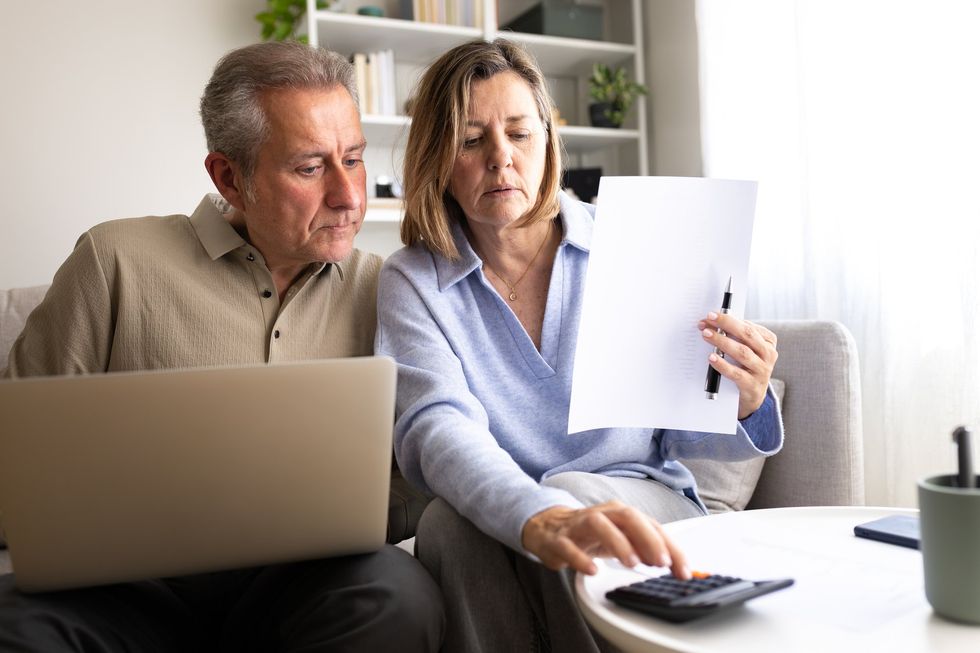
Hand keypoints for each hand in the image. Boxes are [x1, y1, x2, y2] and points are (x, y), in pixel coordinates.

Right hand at [520, 501, 689, 577]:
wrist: (548, 527)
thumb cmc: (590, 534)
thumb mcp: (620, 538)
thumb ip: (643, 548)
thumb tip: (668, 562)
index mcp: (619, 514)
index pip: (649, 524)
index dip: (669, 546)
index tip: (682, 568)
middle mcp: (601, 515)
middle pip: (627, 517)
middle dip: (648, 538)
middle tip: (661, 562)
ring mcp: (578, 525)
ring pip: (598, 525)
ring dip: (618, 542)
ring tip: (631, 563)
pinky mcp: (559, 540)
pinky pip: (569, 546)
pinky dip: (581, 558)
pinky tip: (593, 570)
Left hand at [698, 313, 777, 418]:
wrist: (752, 396)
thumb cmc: (745, 367)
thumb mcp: (746, 350)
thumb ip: (735, 337)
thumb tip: (712, 323)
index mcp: (768, 341)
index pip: (748, 326)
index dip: (729, 319)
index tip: (711, 315)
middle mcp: (768, 354)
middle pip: (747, 335)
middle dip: (726, 324)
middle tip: (708, 319)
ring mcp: (762, 370)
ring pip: (742, 352)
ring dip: (722, 342)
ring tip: (706, 335)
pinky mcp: (752, 386)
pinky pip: (736, 373)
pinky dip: (722, 364)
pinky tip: (711, 357)